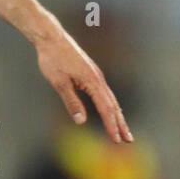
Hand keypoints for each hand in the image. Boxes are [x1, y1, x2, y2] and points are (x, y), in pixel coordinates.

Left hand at [36, 22, 131, 143]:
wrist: (51, 37)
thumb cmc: (53, 59)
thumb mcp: (59, 83)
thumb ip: (71, 102)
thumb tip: (81, 121)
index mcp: (93, 82)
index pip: (105, 109)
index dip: (111, 126)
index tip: (116, 140)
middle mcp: (98, 79)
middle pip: (113, 106)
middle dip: (121, 124)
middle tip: (129, 141)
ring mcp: (96, 75)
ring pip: (110, 99)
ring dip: (117, 116)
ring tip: (123, 130)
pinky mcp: (91, 73)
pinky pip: (104, 93)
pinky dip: (110, 106)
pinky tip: (110, 112)